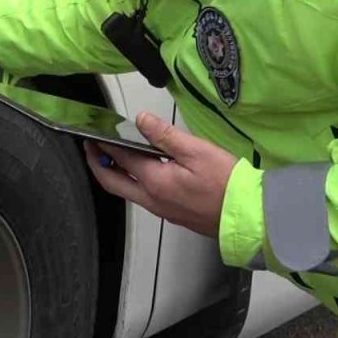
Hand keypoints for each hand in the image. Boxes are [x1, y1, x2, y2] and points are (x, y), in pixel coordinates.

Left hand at [84, 112, 236, 237]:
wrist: (249, 217)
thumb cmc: (227, 183)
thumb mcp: (197, 151)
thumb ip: (165, 136)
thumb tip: (141, 120)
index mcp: (154, 182)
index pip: (120, 159)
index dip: (104, 144)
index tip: (93, 132)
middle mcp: (152, 199)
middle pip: (112, 183)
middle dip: (96, 164)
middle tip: (89, 148)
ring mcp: (161, 210)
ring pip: (126, 192)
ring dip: (113, 174)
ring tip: (109, 156)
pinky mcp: (172, 215)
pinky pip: (141, 198)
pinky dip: (130, 183)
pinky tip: (138, 172)